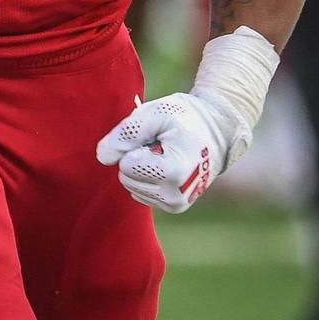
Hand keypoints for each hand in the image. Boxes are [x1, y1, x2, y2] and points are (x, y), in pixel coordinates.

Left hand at [96, 90, 246, 213]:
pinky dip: (147, 176)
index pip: (127, 164)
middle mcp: (175, 196)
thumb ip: (127, 132)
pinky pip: (139, 192)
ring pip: (131, 185)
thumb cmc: (184, 117)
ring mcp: (176, 205)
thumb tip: (102, 156)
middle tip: (160, 142)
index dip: (135, 144)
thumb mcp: (157, 112)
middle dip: (137, 155)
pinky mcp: (173, 207)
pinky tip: (166, 163)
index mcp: (173, 172)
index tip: (156, 135)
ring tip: (165, 152)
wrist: (216, 131)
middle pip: (126, 177)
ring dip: (142, 165)